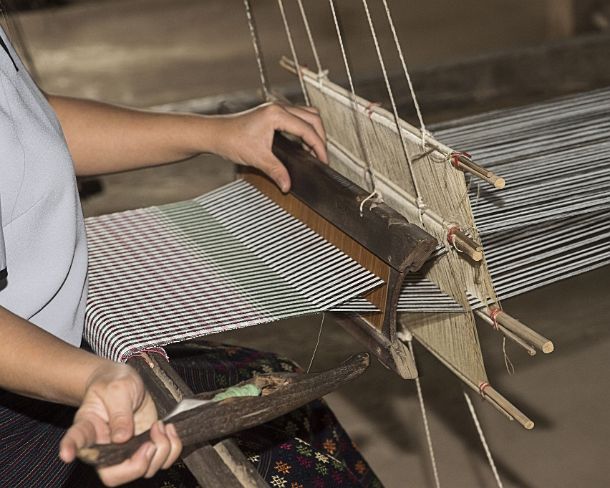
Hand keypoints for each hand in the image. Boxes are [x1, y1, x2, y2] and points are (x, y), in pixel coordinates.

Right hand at [59, 362, 181, 485]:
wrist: (125, 382)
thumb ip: (119, 412)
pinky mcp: (144, 448)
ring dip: (161, 452)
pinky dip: (172, 449)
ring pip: (143, 471)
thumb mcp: (118, 389)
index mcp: (88, 428)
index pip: (75, 441)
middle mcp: (104, 447)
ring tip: (160, 426)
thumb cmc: (115, 383)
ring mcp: (126, 451)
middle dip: (138, 465)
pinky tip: (169, 430)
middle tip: (150, 443)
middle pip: (113, 476)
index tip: (67, 455)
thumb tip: (121, 438)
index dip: (70, 449)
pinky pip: (161, 461)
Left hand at [213, 102, 327, 191]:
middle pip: (313, 118)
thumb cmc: (230, 139)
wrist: (215, 134)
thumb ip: (276, 171)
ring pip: (306, 115)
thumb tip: (288, 184)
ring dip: (313, 131)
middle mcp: (278, 108)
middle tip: (322, 156)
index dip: (319, 146)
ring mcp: (275, 109)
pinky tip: (301, 144)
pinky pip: (296, 117)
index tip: (323, 160)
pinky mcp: (272, 113)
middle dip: (321, 137)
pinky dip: (303, 130)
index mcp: (277, 114)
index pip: (308, 129)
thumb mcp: (258, 158)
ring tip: (314, 150)